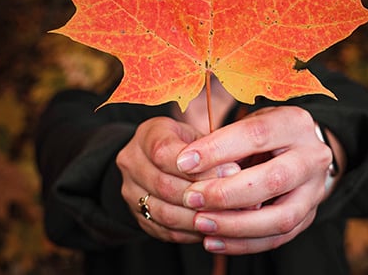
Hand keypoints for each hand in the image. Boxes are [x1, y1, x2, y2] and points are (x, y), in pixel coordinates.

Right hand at [116, 116, 239, 242]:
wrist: (161, 160)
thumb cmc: (187, 145)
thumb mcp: (197, 136)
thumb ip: (212, 151)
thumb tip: (237, 173)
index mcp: (146, 135)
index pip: (164, 153)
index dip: (198, 166)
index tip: (231, 172)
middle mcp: (131, 163)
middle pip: (164, 185)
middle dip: (203, 194)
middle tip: (235, 199)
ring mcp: (131, 192)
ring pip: (165, 213)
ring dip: (199, 217)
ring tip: (228, 216)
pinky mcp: (138, 217)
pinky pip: (166, 231)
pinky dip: (192, 232)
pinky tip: (213, 227)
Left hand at [175, 106, 338, 254]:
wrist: (299, 150)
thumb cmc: (265, 135)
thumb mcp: (248, 123)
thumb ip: (224, 141)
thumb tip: (188, 165)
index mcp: (295, 123)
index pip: (256, 134)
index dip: (217, 149)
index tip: (184, 162)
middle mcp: (313, 157)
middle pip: (273, 180)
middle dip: (227, 193)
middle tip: (191, 197)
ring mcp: (315, 190)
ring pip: (280, 217)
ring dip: (236, 225)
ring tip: (201, 223)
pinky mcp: (308, 217)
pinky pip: (278, 238)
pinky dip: (243, 244)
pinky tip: (214, 241)